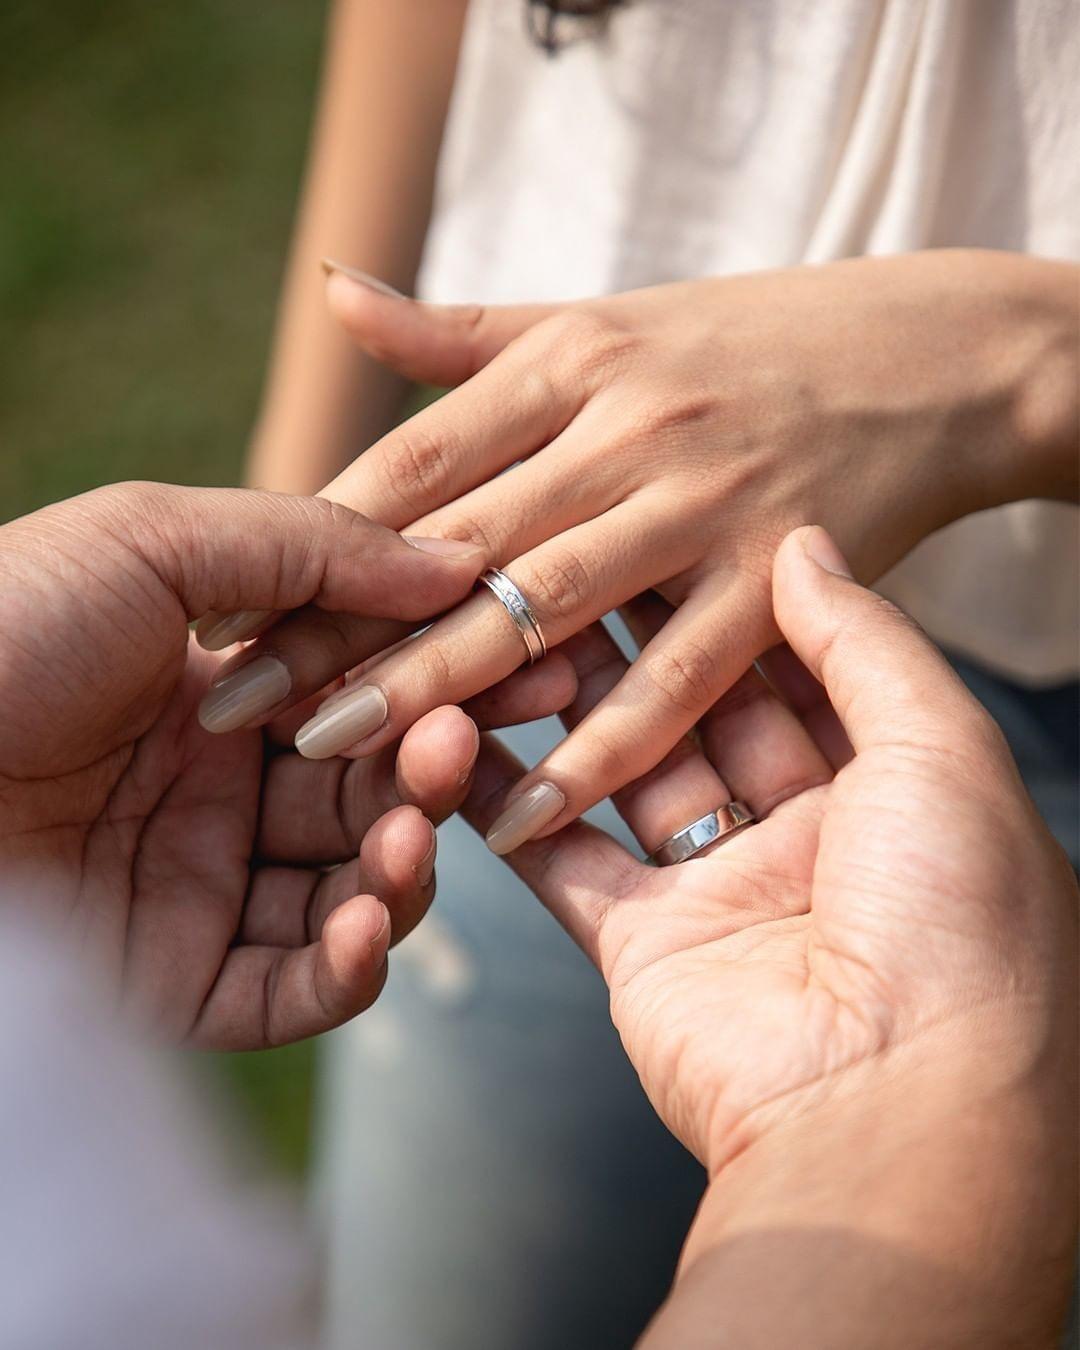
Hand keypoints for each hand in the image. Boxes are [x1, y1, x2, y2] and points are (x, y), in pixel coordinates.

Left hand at [0, 483, 566, 1048]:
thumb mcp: (156, 540)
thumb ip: (314, 547)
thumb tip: (461, 559)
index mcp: (217, 686)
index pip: (367, 690)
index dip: (448, 677)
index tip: (535, 656)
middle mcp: (215, 789)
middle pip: (368, 793)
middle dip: (430, 770)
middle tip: (463, 743)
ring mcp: (194, 888)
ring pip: (346, 891)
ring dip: (401, 868)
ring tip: (415, 835)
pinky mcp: (168, 982)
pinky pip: (286, 988)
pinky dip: (345, 967)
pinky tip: (367, 922)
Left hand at [196, 250, 1077, 857]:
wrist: (926, 357)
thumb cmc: (741, 344)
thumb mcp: (598, 316)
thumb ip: (459, 332)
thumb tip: (334, 293)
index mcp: (568, 359)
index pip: (414, 462)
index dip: (309, 539)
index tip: (229, 611)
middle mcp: (625, 425)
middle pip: (454, 542)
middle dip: (337, 630)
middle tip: (238, 708)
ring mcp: (702, 501)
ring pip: (547, 609)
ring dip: (436, 690)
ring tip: (337, 761)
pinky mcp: (776, 574)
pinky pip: (675, 679)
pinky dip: (598, 750)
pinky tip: (520, 813)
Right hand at [465, 526, 1077, 1343]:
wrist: (896, 1108)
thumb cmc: (954, 925)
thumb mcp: (940, 752)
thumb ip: (867, 643)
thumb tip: (806, 544)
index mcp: (887, 791)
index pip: (789, 668)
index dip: (724, 601)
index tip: (658, 533)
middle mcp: (803, 839)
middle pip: (698, 715)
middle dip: (633, 646)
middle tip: (565, 572)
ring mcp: (719, 895)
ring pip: (622, 777)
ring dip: (561, 714)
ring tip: (499, 636)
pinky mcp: (645, 950)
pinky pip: (564, 865)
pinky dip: (509, 811)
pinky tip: (454, 748)